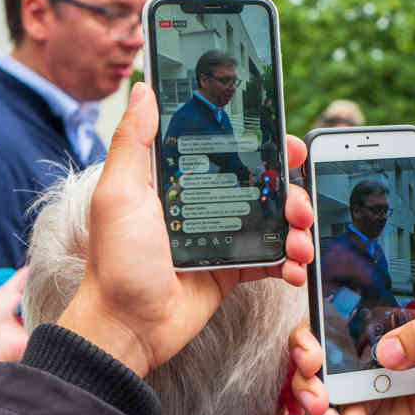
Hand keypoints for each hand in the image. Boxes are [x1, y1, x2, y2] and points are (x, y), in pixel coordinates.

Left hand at [58, 82, 313, 376]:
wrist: (126, 326)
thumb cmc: (116, 260)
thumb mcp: (119, 193)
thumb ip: (134, 140)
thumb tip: (143, 89)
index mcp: (180, 181)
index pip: (229, 149)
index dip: (263, 143)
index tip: (287, 142)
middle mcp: (205, 204)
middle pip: (262, 183)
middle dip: (290, 188)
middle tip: (297, 199)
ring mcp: (222, 238)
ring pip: (275, 221)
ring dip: (297, 227)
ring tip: (299, 241)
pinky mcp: (233, 271)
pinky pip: (273, 261)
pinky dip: (291, 263)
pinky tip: (294, 268)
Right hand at [292, 294, 414, 414]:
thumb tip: (388, 349)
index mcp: (406, 305)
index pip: (362, 288)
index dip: (331, 294)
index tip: (321, 314)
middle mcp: (381, 331)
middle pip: (328, 325)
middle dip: (306, 343)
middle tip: (310, 362)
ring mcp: (370, 366)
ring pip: (324, 366)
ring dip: (312, 384)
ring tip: (320, 403)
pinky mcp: (368, 398)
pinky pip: (343, 406)